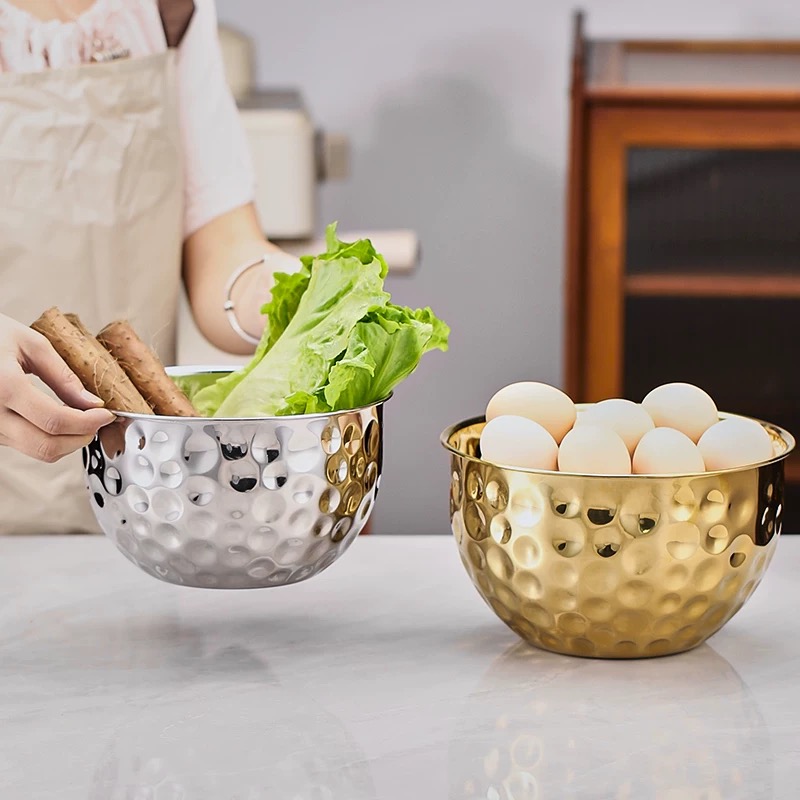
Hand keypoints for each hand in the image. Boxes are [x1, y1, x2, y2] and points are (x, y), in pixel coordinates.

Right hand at [0, 314, 114, 461]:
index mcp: (2, 385)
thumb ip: (63, 376)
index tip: (107, 414)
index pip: (55, 420)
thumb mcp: (30, 343)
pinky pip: (24, 446)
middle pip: (46, 447)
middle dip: (81, 438)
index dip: (88, 422)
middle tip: (97, 421)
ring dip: (67, 441)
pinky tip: (58, 420)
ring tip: (80, 418)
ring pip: (36, 451)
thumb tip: (93, 403)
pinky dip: (48, 439)